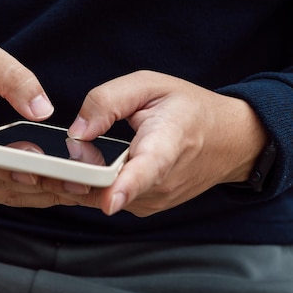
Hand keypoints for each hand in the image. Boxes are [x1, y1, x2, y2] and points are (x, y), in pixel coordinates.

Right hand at [0, 43, 76, 206]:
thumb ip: (13, 77)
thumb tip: (43, 109)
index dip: (2, 161)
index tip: (36, 166)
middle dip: (40, 182)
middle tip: (82, 182)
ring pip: (6, 193)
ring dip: (46, 194)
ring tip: (86, 190)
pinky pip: (9, 194)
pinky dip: (39, 195)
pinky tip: (69, 191)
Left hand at [63, 70, 267, 216]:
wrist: (230, 141)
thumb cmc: (189, 109)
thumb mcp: (149, 85)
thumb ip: (108, 101)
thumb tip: (77, 131)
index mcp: (168, 142)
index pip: (148, 168)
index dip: (126, 185)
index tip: (110, 200)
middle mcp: (163, 180)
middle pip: (111, 187)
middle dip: (77, 174)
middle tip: (64, 151)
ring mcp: (155, 199)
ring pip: (101, 197)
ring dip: (81, 179)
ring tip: (82, 152)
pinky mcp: (145, 207)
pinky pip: (105, 200)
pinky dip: (91, 186)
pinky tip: (92, 165)